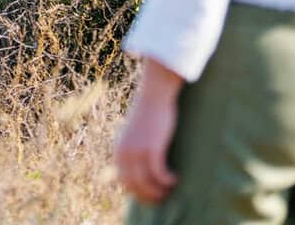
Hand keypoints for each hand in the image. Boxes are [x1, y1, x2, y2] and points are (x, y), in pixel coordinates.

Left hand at [114, 75, 179, 205]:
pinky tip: (176, 179)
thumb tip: (139, 167)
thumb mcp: (135, 135)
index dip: (138, 193)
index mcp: (118, 151)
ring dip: (160, 191)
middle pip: (135, 186)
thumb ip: (133, 150)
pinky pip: (159, 174)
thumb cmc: (147, 116)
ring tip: (171, 190)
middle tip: (164, 198)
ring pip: (147, 183)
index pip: (124, 182)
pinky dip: (167, 180)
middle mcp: (124, 153)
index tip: (151, 198)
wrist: (153, 96)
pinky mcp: (152, 148)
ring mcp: (137, 151)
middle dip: (150, 196)